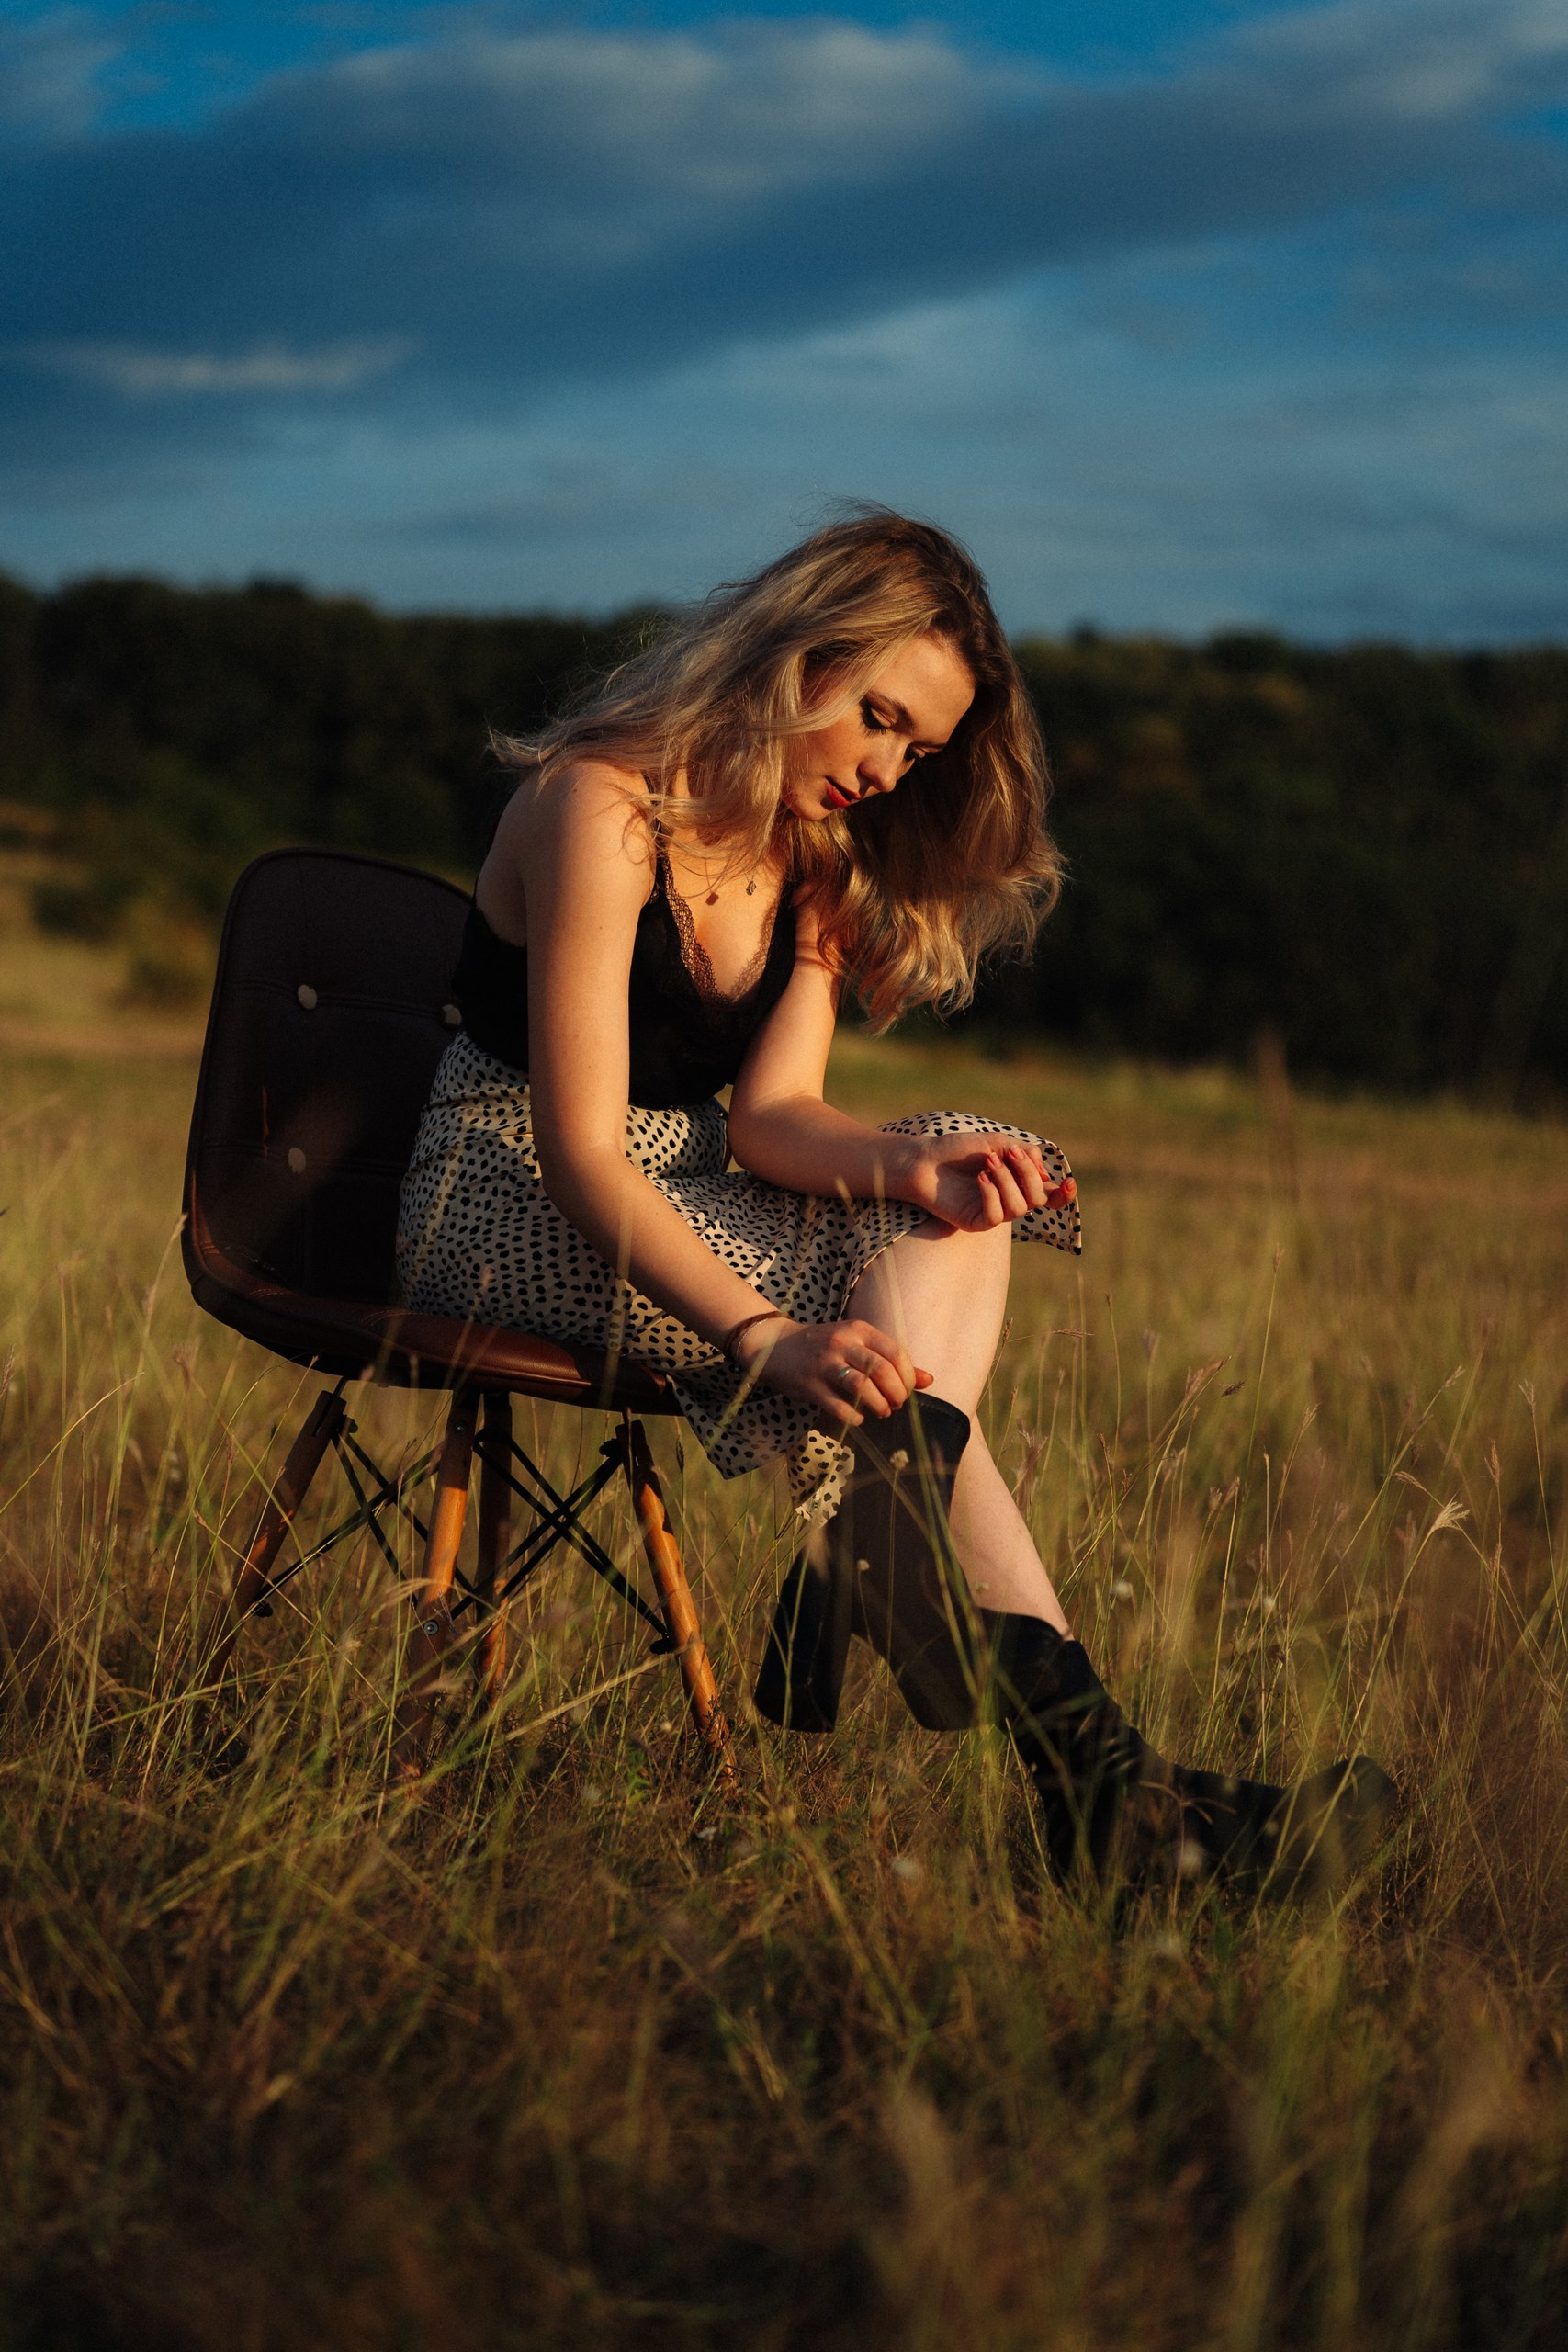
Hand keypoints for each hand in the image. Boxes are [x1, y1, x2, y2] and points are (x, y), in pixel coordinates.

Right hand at [732, 1315, 933, 1426]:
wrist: (775, 1346)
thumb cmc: (824, 1346)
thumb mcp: (858, 1344)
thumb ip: (892, 1361)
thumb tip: (929, 1380)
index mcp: (858, 1330)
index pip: (895, 1352)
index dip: (907, 1376)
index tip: (907, 1389)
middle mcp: (842, 1343)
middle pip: (881, 1369)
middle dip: (896, 1392)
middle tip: (897, 1403)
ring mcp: (824, 1363)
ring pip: (861, 1387)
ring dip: (879, 1405)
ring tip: (883, 1411)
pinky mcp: (810, 1385)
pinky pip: (838, 1405)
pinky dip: (855, 1416)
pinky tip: (859, 1417)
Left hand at [899, 1135, 1075, 1232]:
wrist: (924, 1159)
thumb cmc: (957, 1149)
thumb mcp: (995, 1143)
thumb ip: (1023, 1153)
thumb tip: (1045, 1172)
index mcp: (1017, 1182)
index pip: (1049, 1195)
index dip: (1064, 1194)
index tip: (1068, 1182)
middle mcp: (1008, 1200)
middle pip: (1037, 1198)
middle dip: (1028, 1174)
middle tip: (1007, 1153)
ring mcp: (992, 1213)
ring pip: (1018, 1208)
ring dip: (1007, 1181)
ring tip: (987, 1163)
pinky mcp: (974, 1223)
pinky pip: (994, 1216)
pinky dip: (991, 1194)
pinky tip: (980, 1178)